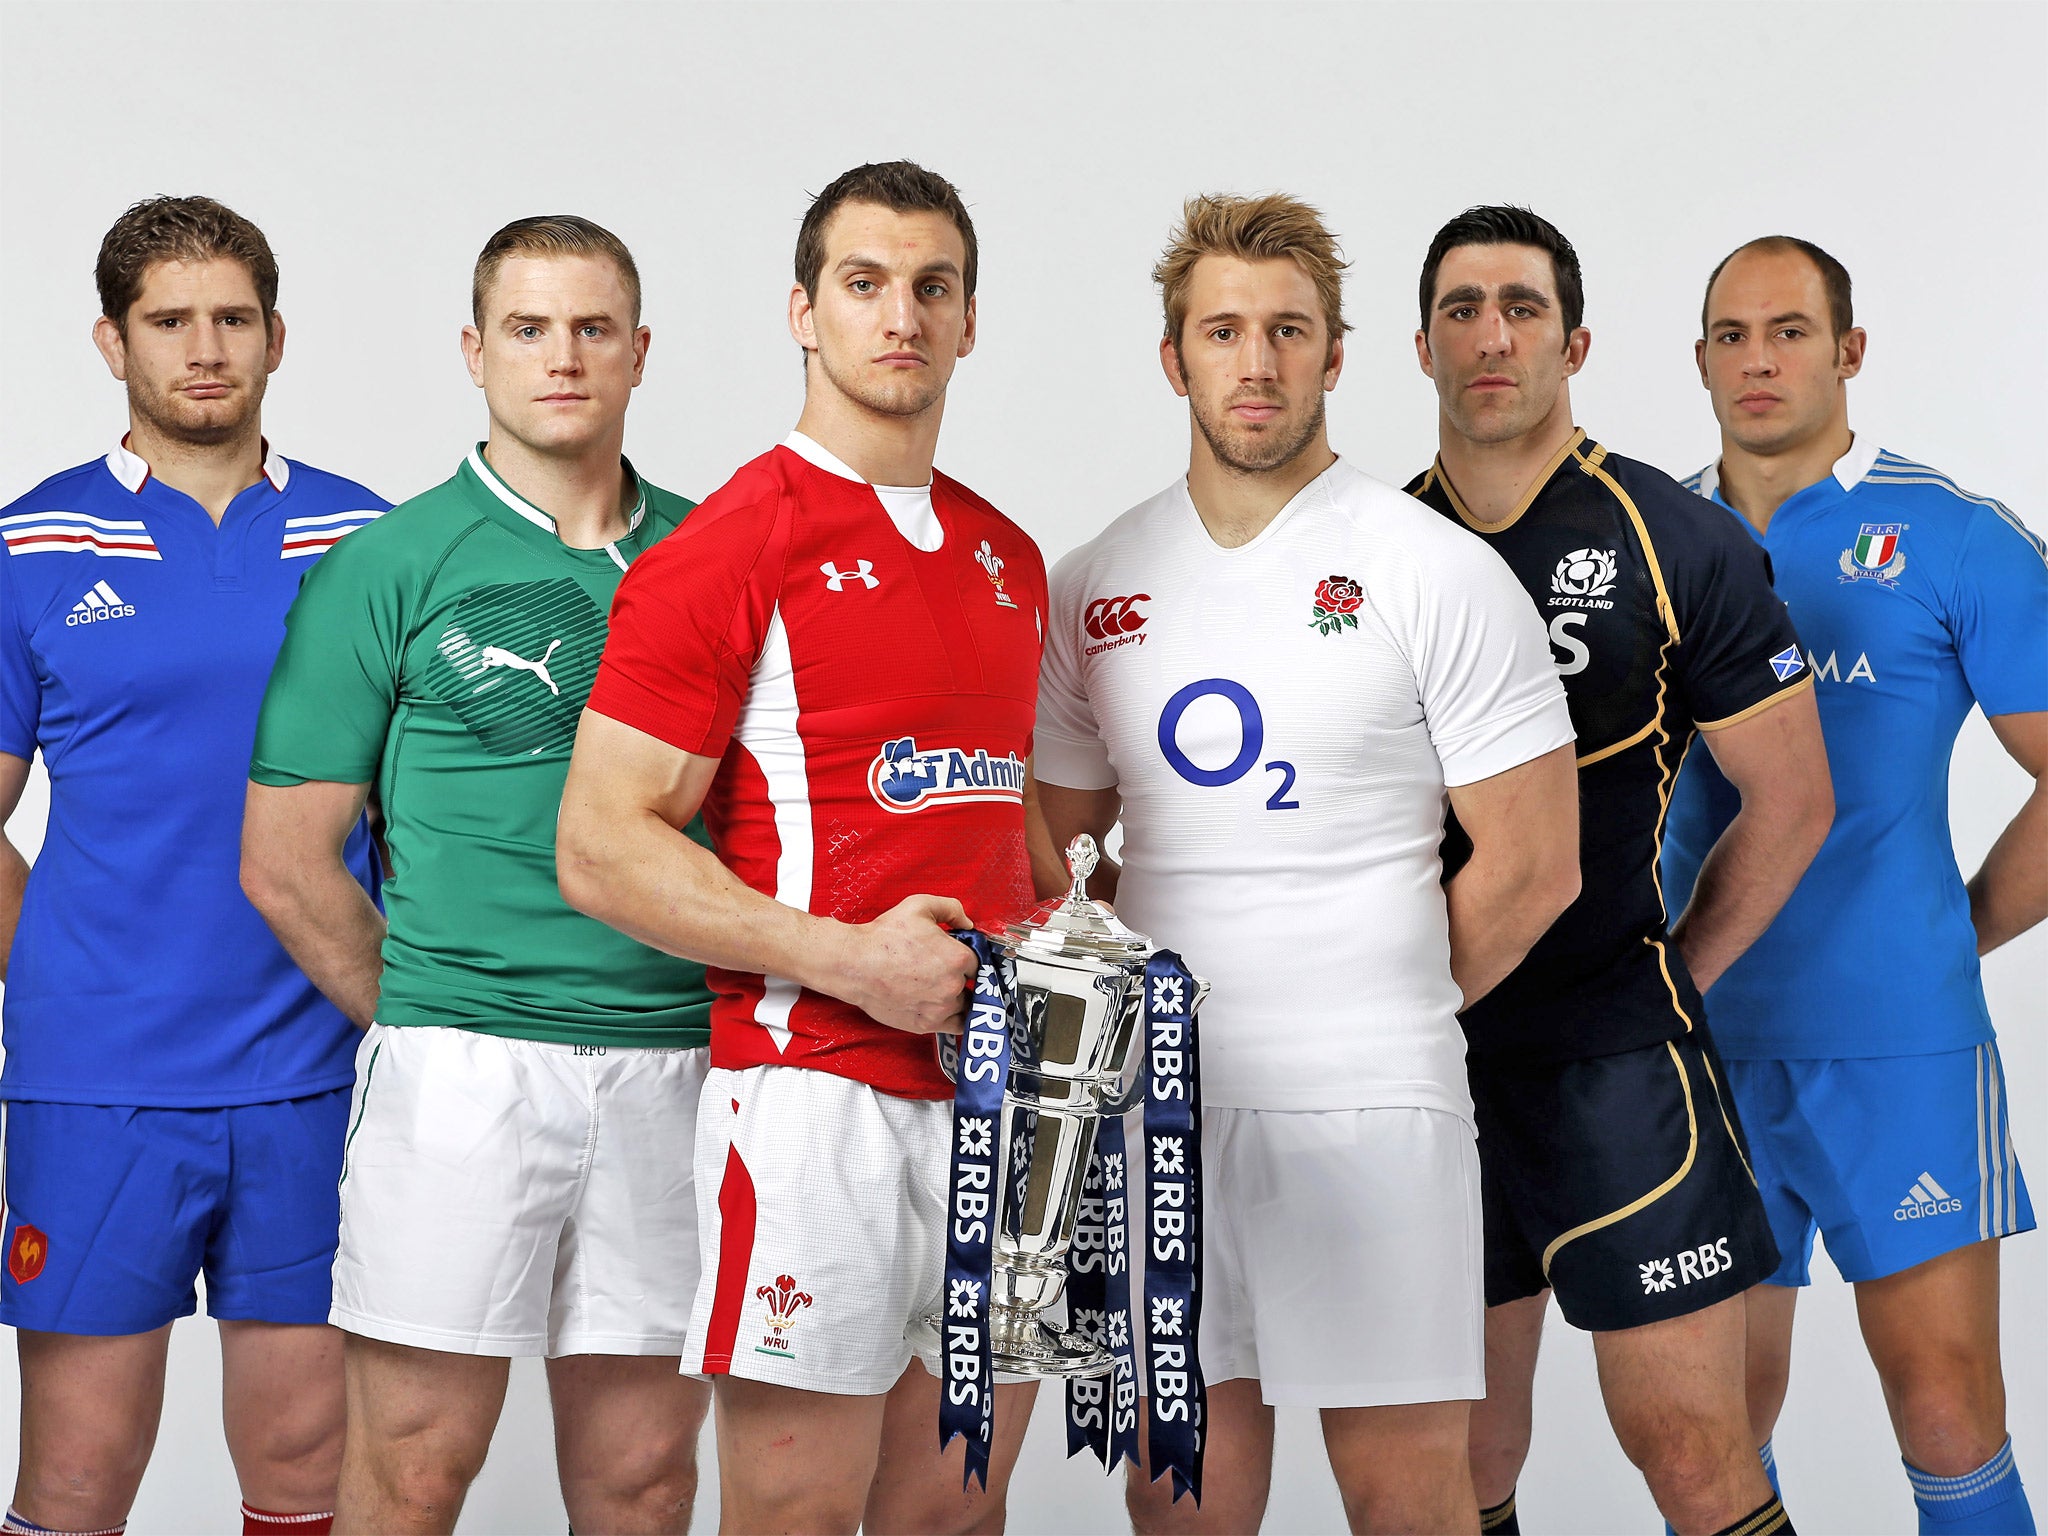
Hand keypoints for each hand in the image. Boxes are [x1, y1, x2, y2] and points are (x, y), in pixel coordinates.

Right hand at [834, 894, 978, 1034]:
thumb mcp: (919, 905)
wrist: (853, 964)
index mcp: (957, 958)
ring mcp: (940, 1009)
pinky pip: (955, 1025)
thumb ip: (952, 908)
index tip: (952, 954)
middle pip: (971, 983)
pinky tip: (941, 1006)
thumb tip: (968, 924)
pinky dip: (952, 1017)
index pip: (977, 960)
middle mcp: (953, 986)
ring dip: (956, 996)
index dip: (964, 955)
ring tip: (935, 986)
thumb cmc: (883, 936)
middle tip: (938, 969)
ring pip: (964, 1004)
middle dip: (959, 975)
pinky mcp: (926, 1025)